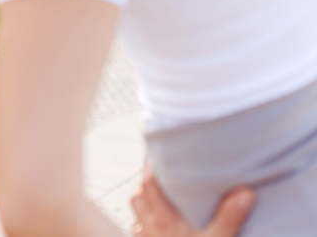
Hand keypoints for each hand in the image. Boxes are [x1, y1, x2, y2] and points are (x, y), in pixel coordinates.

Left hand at [131, 171, 253, 236]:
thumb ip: (229, 217)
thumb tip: (245, 192)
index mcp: (164, 221)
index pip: (149, 185)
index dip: (150, 169)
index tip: (154, 153)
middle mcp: (150, 229)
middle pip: (138, 197)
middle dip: (146, 184)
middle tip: (157, 172)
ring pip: (137, 215)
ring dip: (143, 205)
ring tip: (156, 197)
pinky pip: (140, 234)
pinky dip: (144, 226)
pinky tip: (154, 227)